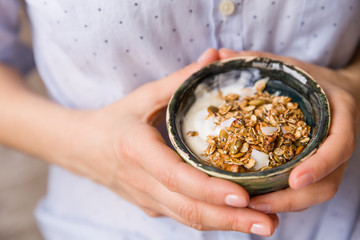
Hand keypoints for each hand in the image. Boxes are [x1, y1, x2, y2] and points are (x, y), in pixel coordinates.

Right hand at [63, 49, 278, 235]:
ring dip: (227, 225)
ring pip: (189, 219)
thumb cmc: (114, 120)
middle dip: (231, 220)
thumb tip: (214, 59)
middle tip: (269, 223)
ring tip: (263, 225)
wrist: (82, 149)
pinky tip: (238, 217)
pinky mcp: (151, 207)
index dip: (209, 189)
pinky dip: (213, 219)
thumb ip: (180, 80)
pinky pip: (184, 216)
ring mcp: (146, 200)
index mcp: (137, 151)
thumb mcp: (143, 96)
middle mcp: (142, 183)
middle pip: (189, 210)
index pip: (176, 177)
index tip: (244, 196)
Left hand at [218, 49, 358, 212]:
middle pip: (328, 183)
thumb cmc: (308, 78)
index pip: (339, 146)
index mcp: (339, 115)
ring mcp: (331, 160)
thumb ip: (254, 61)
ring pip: (317, 194)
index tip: (295, 179)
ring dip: (286, 205)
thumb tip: (216, 55)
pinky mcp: (319, 170)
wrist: (332, 90)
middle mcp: (339, 142)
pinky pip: (307, 192)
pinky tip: (257, 200)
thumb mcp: (286, 65)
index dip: (321, 165)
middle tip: (257, 203)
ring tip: (251, 207)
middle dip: (294, 198)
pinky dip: (284, 199)